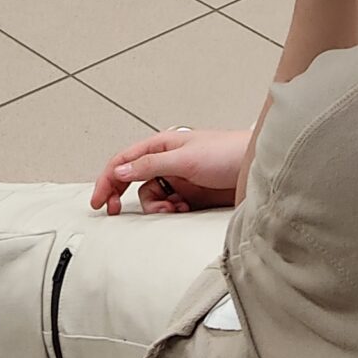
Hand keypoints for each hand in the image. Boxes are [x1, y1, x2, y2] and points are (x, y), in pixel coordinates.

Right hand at [91, 128, 247, 214]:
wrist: (259, 167)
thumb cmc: (228, 153)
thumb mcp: (185, 158)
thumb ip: (151, 165)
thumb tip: (120, 171)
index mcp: (162, 144)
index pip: (125, 160)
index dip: (107, 179)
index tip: (98, 200)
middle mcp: (168, 161)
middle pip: (134, 180)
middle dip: (124, 195)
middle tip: (114, 211)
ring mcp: (179, 180)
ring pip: (152, 197)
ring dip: (156, 206)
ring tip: (171, 209)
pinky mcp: (192, 197)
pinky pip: (169, 207)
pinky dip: (170, 212)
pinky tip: (181, 211)